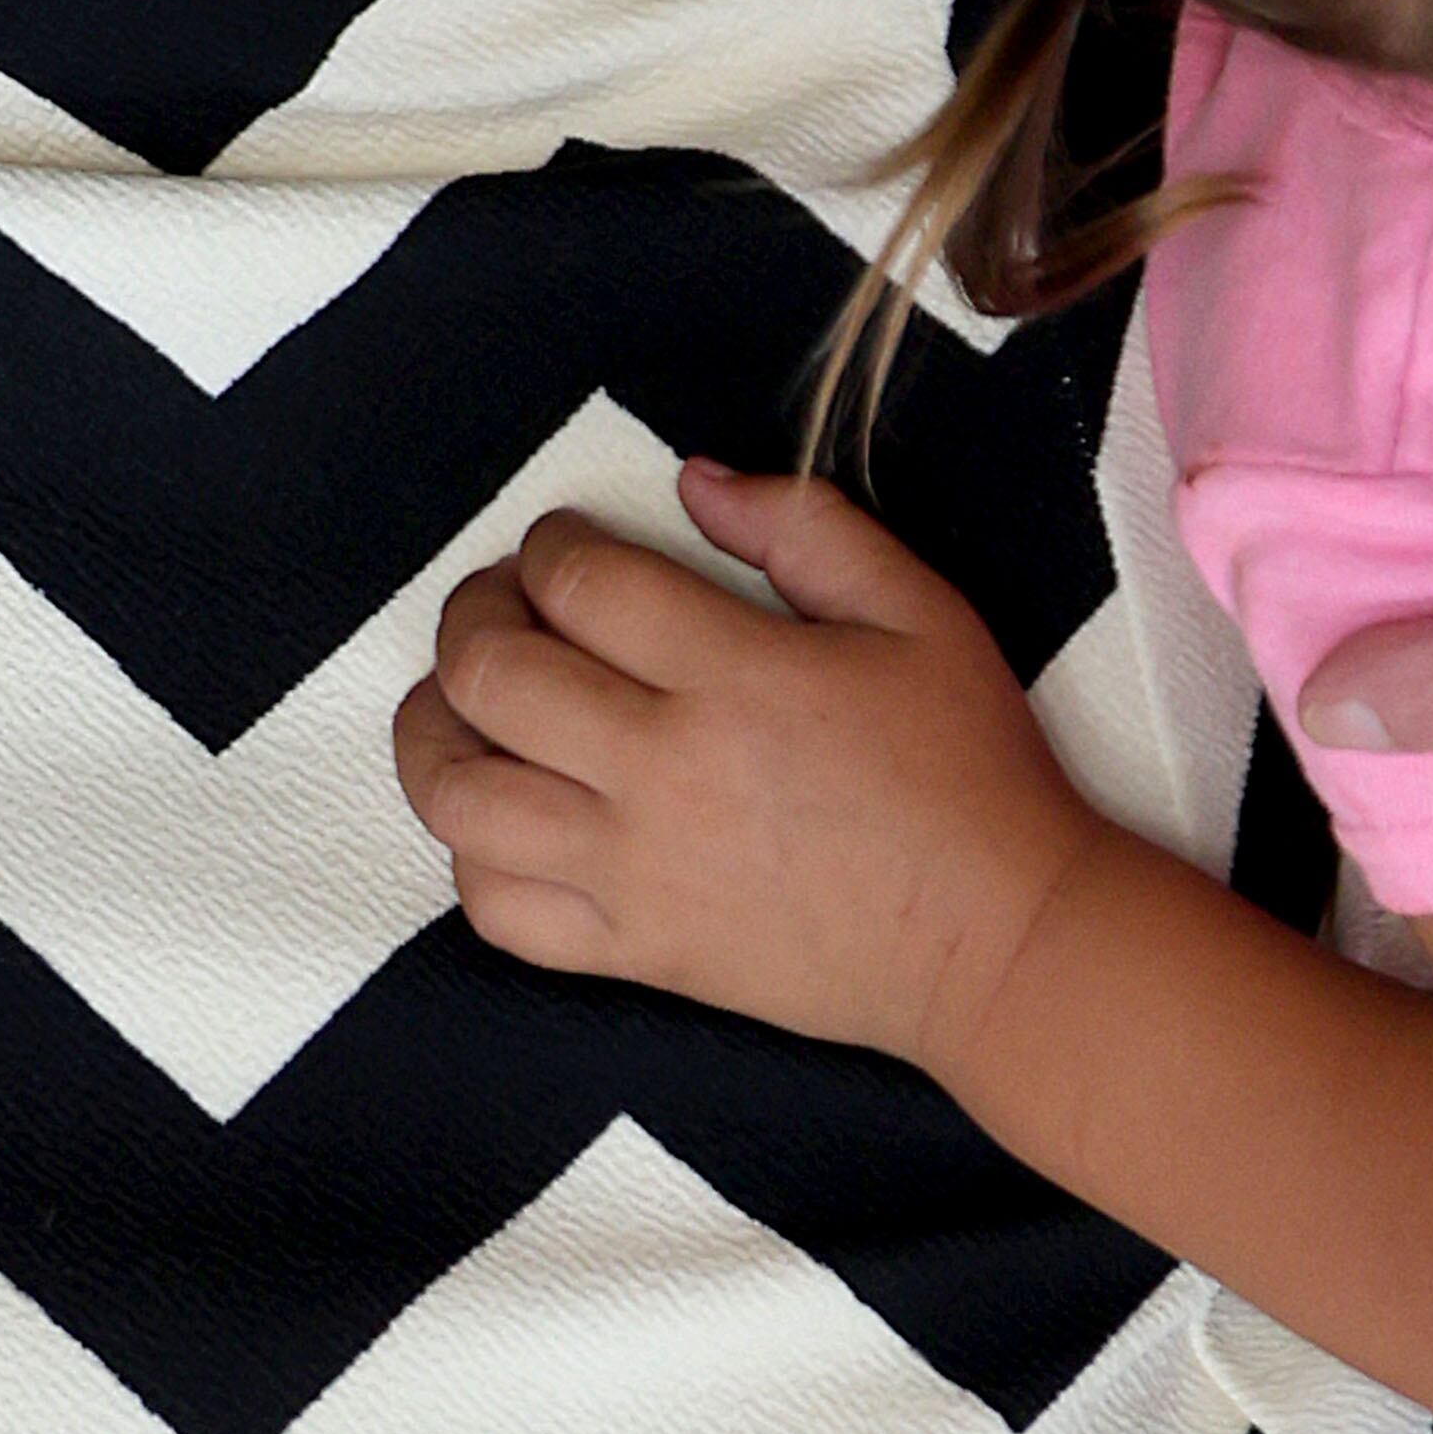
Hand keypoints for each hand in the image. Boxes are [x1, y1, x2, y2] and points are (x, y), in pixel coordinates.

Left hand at [393, 465, 1096, 1074]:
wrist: (997, 940)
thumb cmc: (968, 773)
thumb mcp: (920, 612)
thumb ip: (806, 528)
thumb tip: (695, 482)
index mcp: (733, 675)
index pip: (577, 582)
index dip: (550, 547)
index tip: (568, 550)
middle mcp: (662, 771)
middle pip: (489, 674)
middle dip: (474, 616)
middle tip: (506, 610)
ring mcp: (634, 870)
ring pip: (459, 795)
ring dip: (435, 731)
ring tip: (467, 707)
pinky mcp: (633, 950)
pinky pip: (496, 908)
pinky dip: (472, 855)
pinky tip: (504, 817)